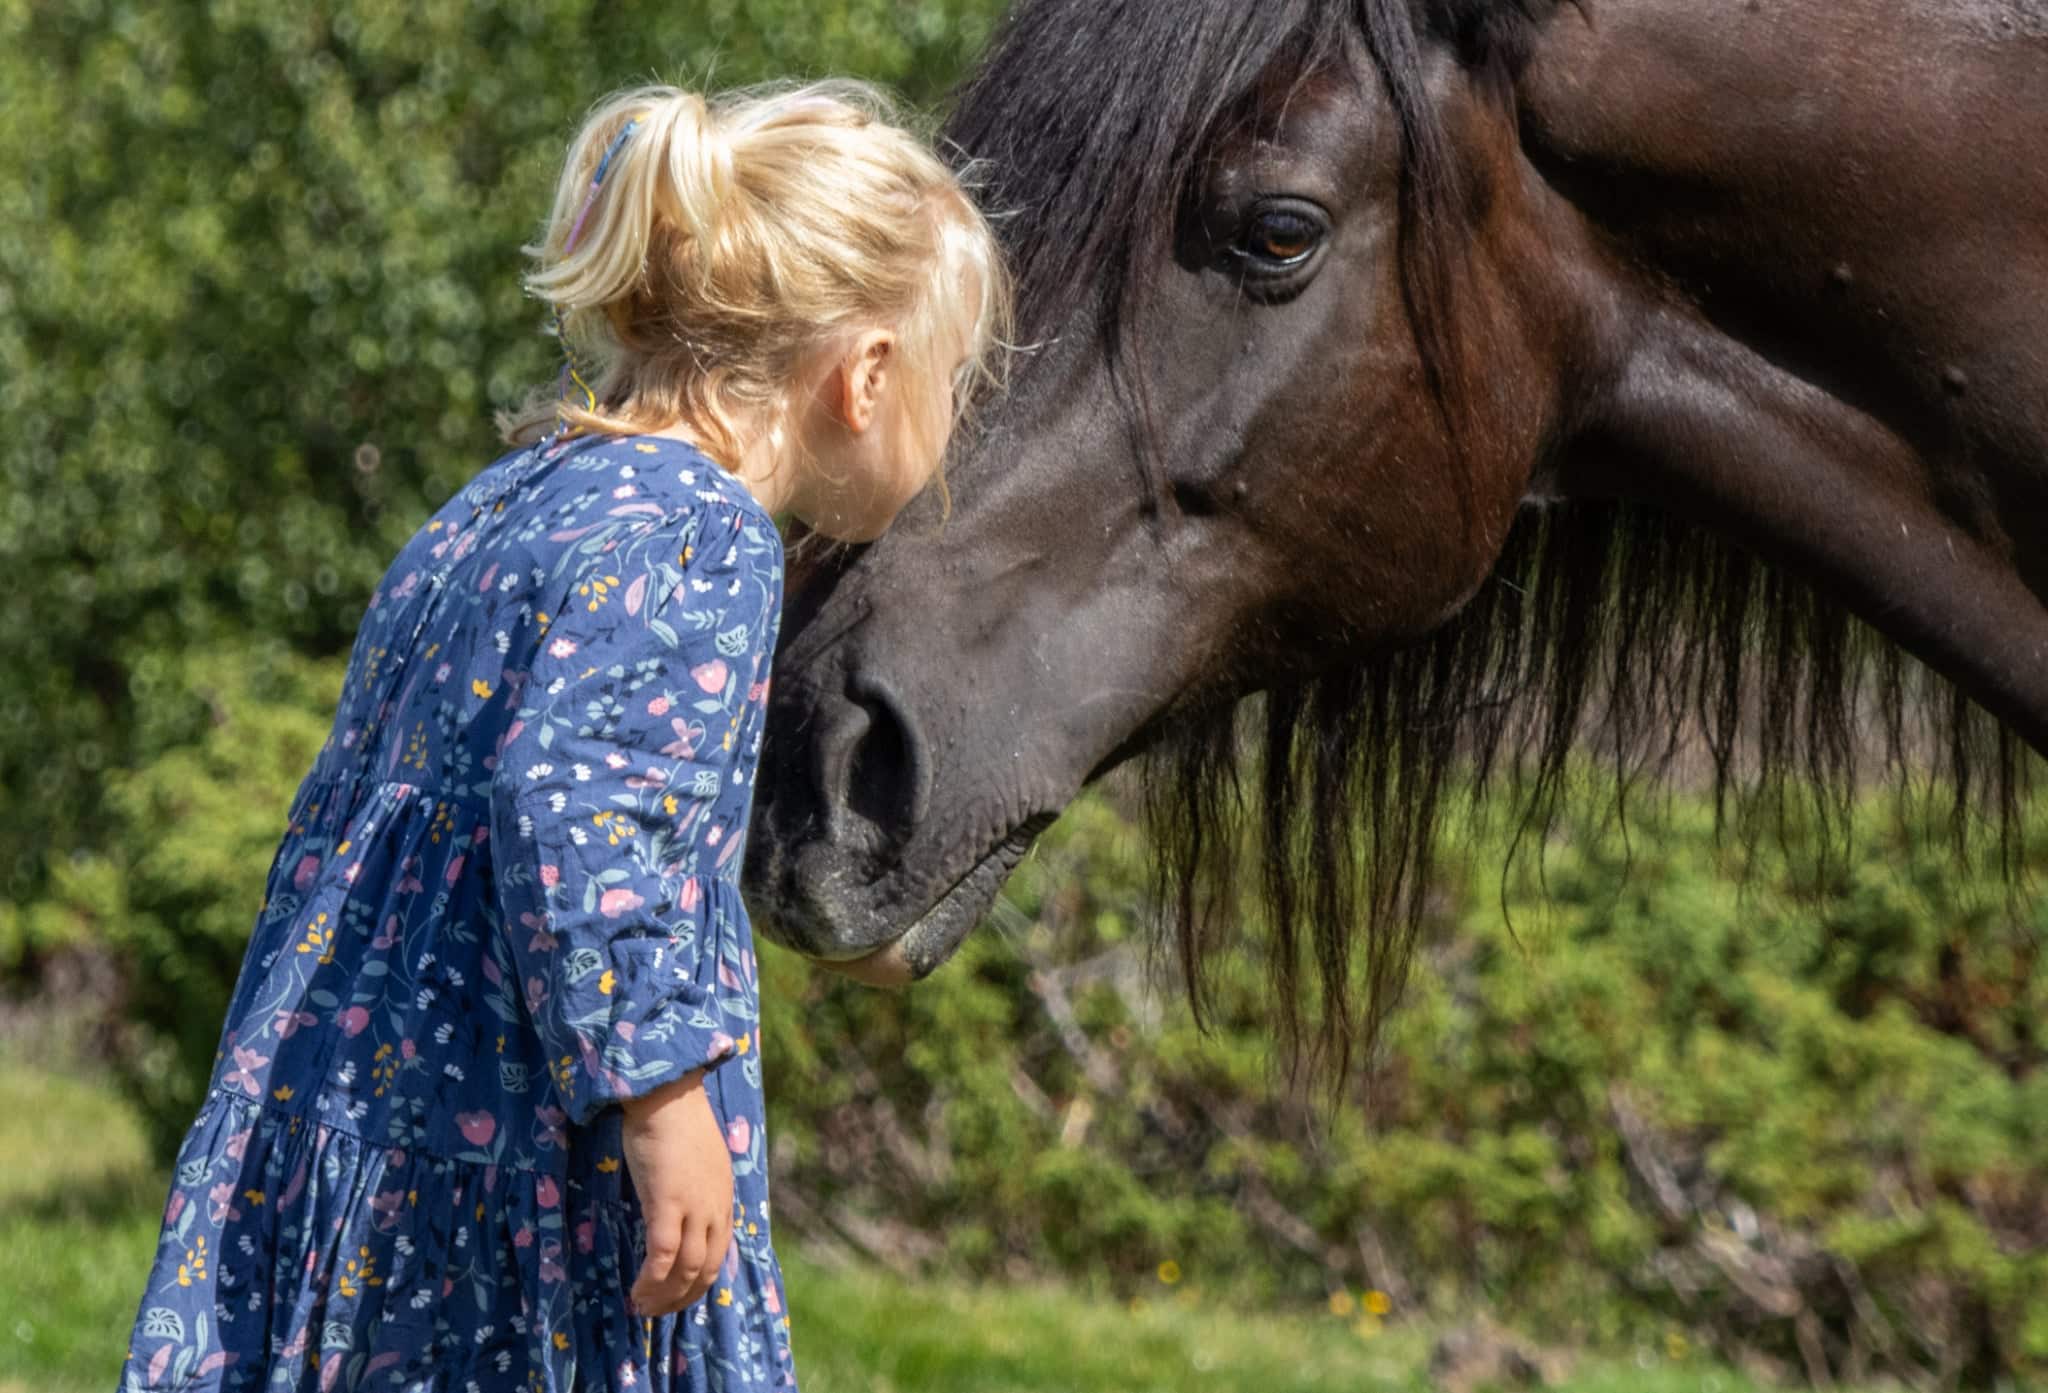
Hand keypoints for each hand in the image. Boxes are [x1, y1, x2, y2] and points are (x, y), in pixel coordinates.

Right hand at [619, 1067, 734, 1318]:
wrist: (665, 1094)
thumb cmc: (674, 1120)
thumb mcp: (698, 1160)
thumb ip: (697, 1187)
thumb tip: (681, 1208)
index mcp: (724, 1198)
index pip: (718, 1253)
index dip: (698, 1281)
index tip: (677, 1295)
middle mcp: (715, 1208)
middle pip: (706, 1269)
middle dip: (682, 1298)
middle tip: (657, 1311)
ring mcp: (694, 1208)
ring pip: (687, 1270)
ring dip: (664, 1296)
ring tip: (642, 1307)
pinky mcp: (667, 1204)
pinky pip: (663, 1256)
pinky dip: (651, 1281)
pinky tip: (636, 1291)